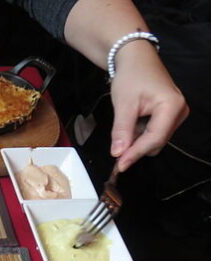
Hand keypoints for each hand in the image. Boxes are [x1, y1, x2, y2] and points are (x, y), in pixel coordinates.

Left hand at [109, 40, 188, 171]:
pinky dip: (140, 133)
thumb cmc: (131, 76)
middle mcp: (180, 112)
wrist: (136, 59)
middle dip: (136, 147)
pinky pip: (154, 133)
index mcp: (172, 106)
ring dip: (137, 139)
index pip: (154, 139)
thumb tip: (118, 154)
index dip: (136, 153)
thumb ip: (122, 130)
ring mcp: (177, 114)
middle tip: (116, 146)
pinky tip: (133, 121)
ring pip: (155, 140)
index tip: (119, 165)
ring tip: (126, 122)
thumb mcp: (123, 104)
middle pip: (156, 142)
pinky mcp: (170, 116)